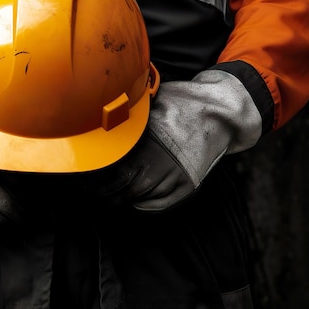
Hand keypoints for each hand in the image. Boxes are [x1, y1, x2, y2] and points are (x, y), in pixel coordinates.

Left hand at [89, 68, 262, 211]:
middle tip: (93, 192)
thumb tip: (102, 124)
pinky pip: (162, 204)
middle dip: (107, 193)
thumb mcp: (152, 105)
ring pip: (142, 198)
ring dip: (123, 199)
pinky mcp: (189, 185)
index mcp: (148, 143)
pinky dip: (145, 205)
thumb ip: (130, 121)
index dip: (98, 179)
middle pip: (125, 189)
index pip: (115, 171)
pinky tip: (134, 200)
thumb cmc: (184, 103)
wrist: (222, 112)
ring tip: (110, 197)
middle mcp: (162, 164)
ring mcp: (177, 177)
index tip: (87, 180)